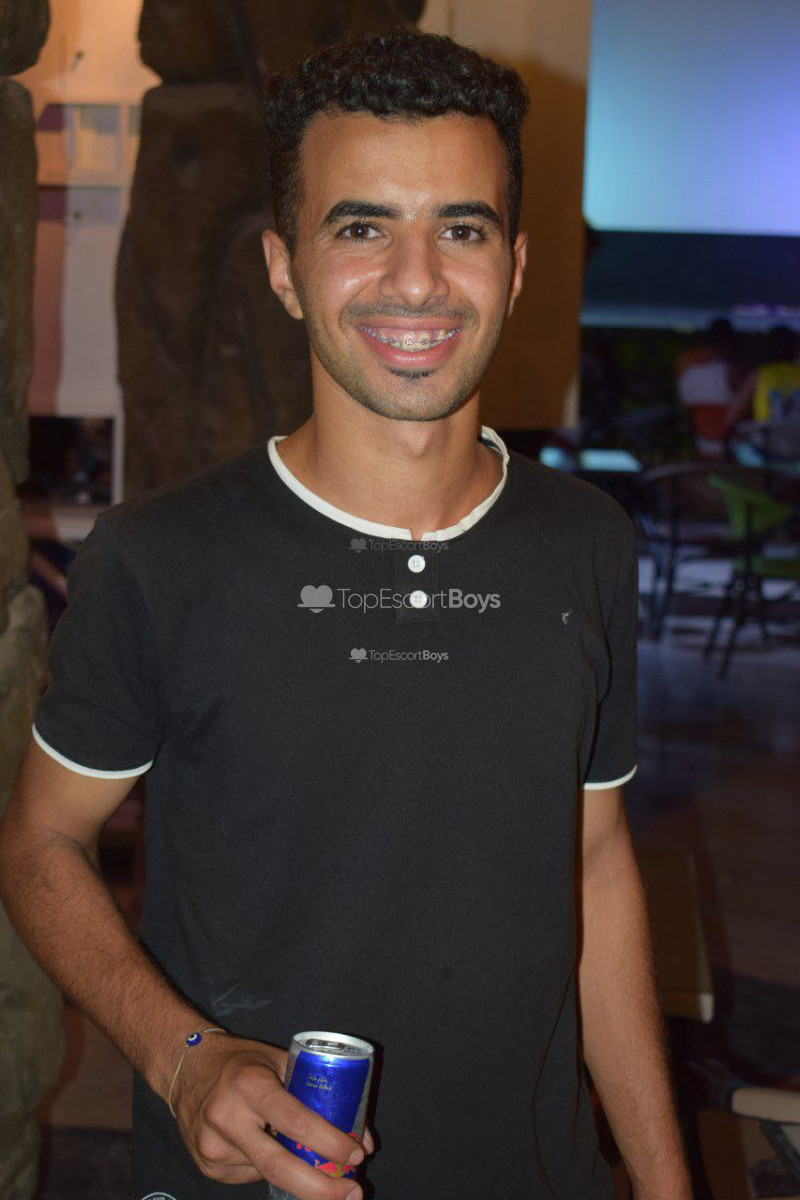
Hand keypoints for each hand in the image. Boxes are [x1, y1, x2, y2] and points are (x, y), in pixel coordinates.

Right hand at [171, 1033, 372, 1196]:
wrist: (185, 1068)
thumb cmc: (242, 1061)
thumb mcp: (279, 1060)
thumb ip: (318, 1092)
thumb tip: (363, 1139)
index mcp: (250, 1085)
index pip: (295, 1120)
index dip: (329, 1142)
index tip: (356, 1154)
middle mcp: (227, 1117)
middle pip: (279, 1167)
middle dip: (321, 1189)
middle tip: (353, 1193)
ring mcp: (213, 1147)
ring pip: (269, 1173)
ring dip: (296, 1172)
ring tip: (301, 1151)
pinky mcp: (207, 1166)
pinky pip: (251, 1176)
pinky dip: (270, 1167)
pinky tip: (264, 1144)